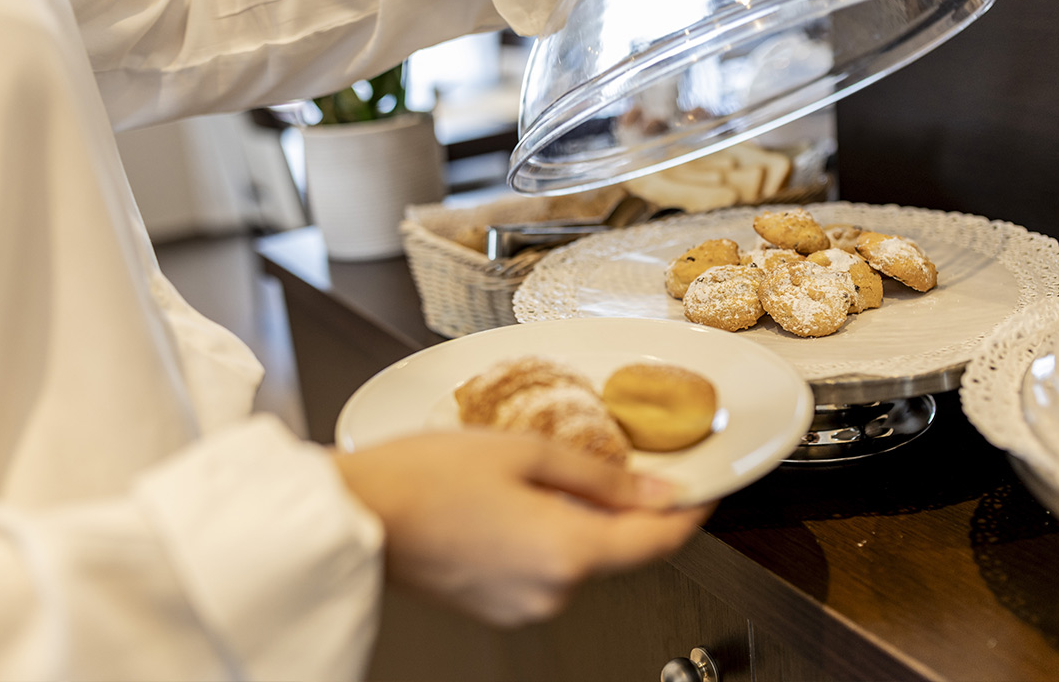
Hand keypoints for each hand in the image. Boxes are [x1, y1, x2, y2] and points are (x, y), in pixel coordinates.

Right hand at [331, 430, 712, 626]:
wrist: (357, 515)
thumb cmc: (424, 477)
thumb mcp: (524, 452)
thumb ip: (600, 475)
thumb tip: (655, 489)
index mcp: (567, 552)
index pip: (658, 541)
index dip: (688, 511)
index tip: (701, 488)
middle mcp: (552, 592)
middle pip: (617, 550)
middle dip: (623, 507)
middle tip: (606, 458)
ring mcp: (524, 606)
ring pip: (580, 558)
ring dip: (579, 519)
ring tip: (535, 475)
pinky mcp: (499, 607)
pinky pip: (545, 571)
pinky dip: (547, 536)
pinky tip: (511, 503)